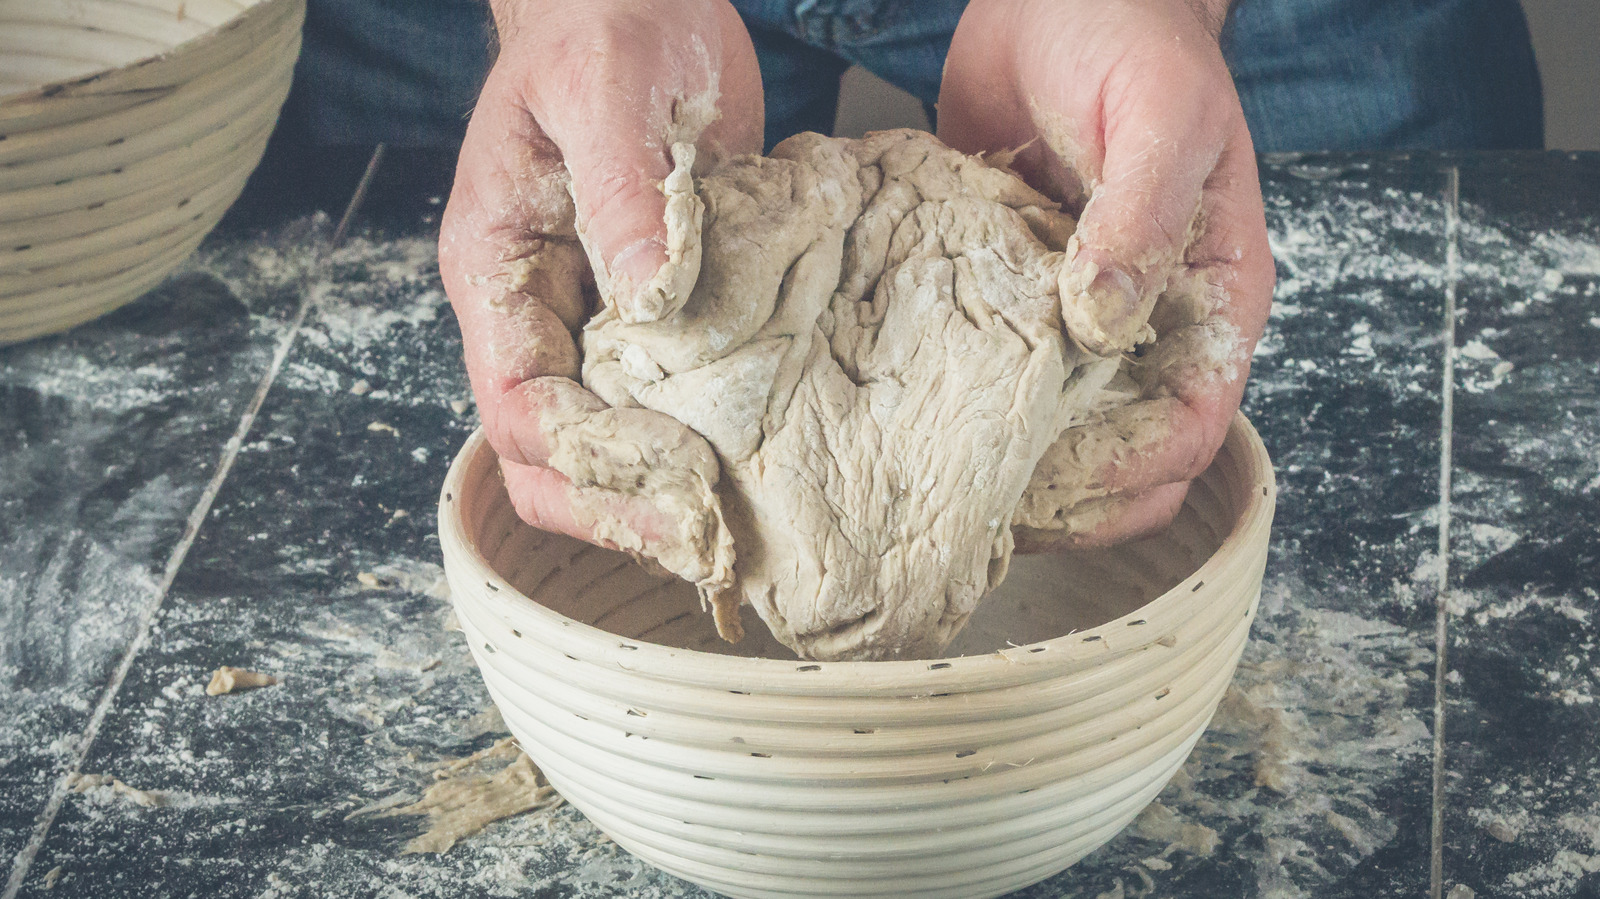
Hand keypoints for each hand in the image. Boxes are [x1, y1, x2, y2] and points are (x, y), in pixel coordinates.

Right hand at [439, 0, 761, 563]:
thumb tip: (653, 302)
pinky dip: (703, 433)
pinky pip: (668, 395)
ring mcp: (596, 316)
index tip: (678, 478)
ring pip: (610, 437)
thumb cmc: (604, 29)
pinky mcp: (658, 308)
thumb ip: (620, 196)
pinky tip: (761, 455)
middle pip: (553, 452)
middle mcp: (539, 308)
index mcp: (499, 268)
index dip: (589, 462)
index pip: (519, 407)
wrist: (639, 0)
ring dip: (663, 485)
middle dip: (619, 506)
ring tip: (737, 523)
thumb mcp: (606, 95)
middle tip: (707, 542)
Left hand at [939, 0, 1273, 548]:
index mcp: (1212, 293)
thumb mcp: (1159, 116)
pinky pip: (993, 370)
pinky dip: (965, 402)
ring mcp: (1073, 315)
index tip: (1068, 482)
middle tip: (992, 506)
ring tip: (947, 482)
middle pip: (1128, 451)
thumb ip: (1142, 215)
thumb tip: (1105, 321)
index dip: (1140, 470)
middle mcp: (1147, 319)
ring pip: (1056, 427)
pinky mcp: (1009, 295)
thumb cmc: (1131, 40)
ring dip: (1014, 462)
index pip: (1195, 423)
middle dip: (1076, 495)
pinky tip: (916, 417)